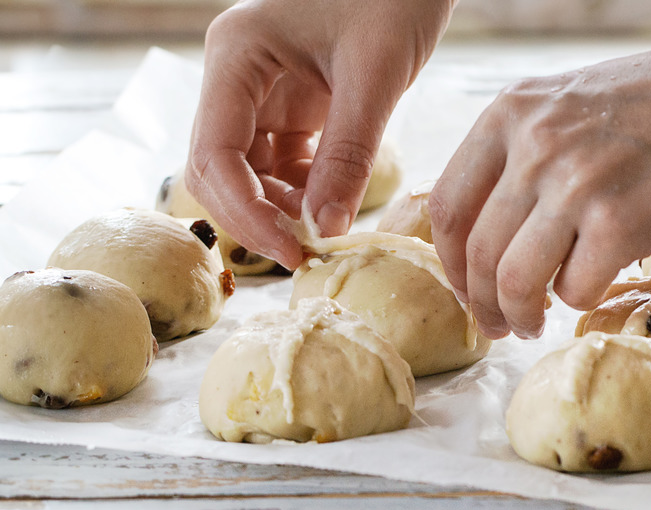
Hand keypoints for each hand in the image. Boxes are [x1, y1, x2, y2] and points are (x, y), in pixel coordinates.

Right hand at [186, 0, 453, 268]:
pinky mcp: (293, 106)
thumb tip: (327, 229)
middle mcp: (237, 76)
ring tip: (326, 229)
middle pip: (218, 168)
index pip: (214, 153)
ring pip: (250, 172)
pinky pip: (283, 162)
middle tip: (304, 253)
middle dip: (256, 215)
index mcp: (237, 55)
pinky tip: (333, 204)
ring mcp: (262, 92)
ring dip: (281, 208)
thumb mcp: (375, 73)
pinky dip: (303, 191)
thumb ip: (350, 152)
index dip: (245, 212)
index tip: (290, 250)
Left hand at [430, 28, 650, 339]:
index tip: (466, 288)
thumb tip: (486, 236)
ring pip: (514, 280)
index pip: (446, 206)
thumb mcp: (568, 106)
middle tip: (498, 325)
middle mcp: (534, 144)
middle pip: (475, 252)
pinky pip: (575, 289)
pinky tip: (590, 291)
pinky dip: (578, 300)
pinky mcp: (620, 222)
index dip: (450, 263)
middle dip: (481, 303)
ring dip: (519, 316)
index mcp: (509, 112)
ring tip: (532, 325)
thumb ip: (521, 157)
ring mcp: (574, 183)